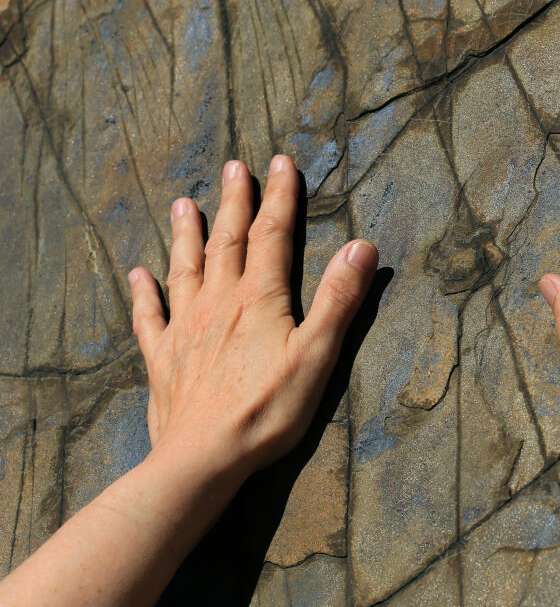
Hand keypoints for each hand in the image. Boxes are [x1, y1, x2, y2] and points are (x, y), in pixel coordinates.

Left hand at [129, 155, 378, 480]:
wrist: (203, 457)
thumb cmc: (267, 409)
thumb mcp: (317, 354)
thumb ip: (338, 299)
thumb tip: (361, 247)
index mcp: (259, 298)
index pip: (273, 235)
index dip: (279, 196)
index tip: (280, 163)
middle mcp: (218, 302)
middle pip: (227, 241)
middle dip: (235, 202)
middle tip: (234, 167)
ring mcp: (185, 328)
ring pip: (185, 268)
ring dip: (187, 233)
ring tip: (186, 202)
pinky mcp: (162, 358)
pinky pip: (149, 316)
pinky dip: (143, 292)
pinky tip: (138, 275)